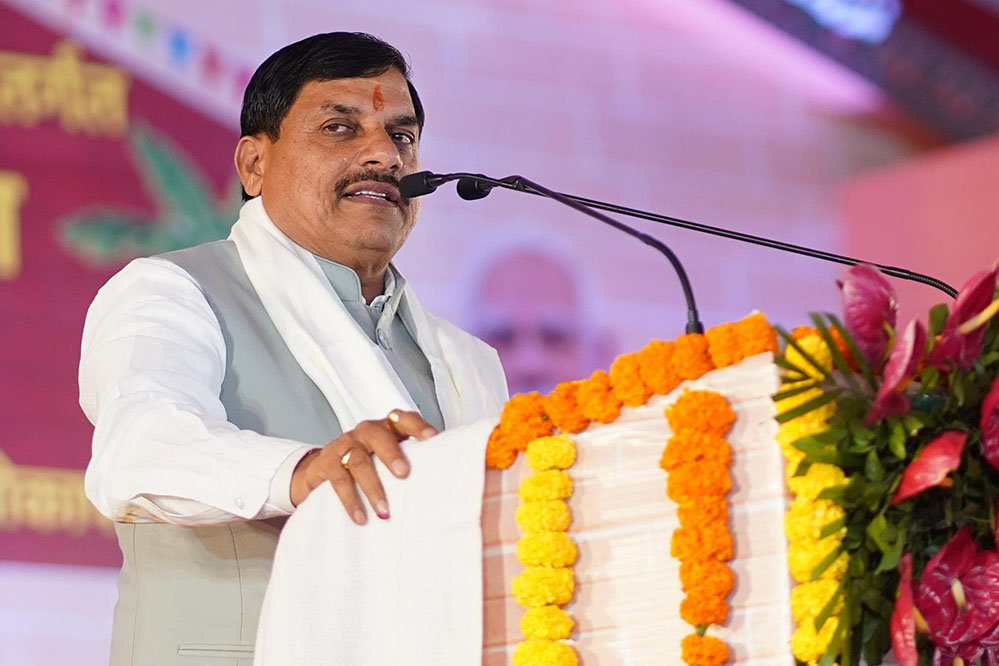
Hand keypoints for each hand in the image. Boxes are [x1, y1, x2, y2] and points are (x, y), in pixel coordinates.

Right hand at [289, 410, 436, 523]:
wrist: (322, 469)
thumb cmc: (368, 463)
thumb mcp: (388, 457)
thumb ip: (413, 460)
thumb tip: (448, 476)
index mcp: (386, 428)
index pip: (403, 419)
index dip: (417, 426)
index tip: (432, 438)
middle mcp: (365, 432)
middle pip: (378, 436)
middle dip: (392, 455)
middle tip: (404, 474)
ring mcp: (344, 446)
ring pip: (358, 461)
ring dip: (373, 487)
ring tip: (385, 512)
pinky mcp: (327, 463)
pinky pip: (339, 480)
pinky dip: (351, 501)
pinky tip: (361, 518)